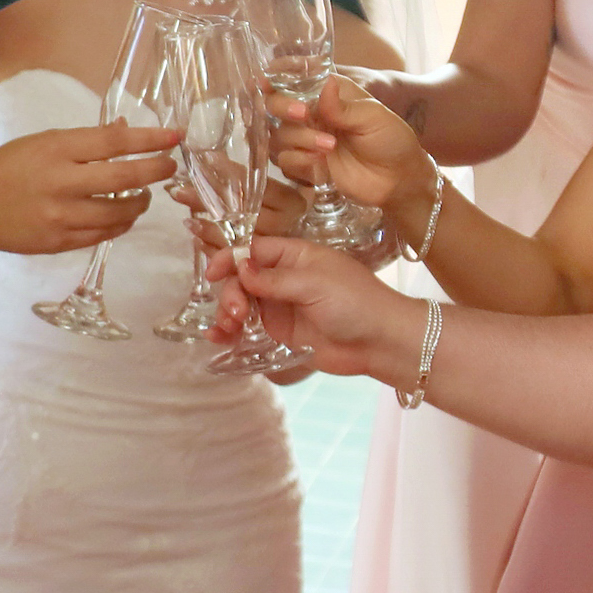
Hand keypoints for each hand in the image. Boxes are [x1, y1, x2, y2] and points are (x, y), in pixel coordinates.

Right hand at [0, 123, 181, 254]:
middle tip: (169, 167)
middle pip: (124, 177)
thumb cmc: (5, 169)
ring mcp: (61, 217)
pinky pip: (104, 234)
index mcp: (55, 150)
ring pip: (119, 213)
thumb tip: (125, 132)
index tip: (174, 137)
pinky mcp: (60, 242)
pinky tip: (123, 215)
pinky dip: (121, 224)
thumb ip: (83, 141)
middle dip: (155, 171)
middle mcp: (61, 183)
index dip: (149, 140)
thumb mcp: (41, 142)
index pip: (114, 142)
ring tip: (145, 194)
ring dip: (141, 202)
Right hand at [218, 235, 425, 382]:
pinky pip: (250, 328)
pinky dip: (233, 332)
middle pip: (243, 278)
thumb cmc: (355, 303)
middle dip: (231, 293)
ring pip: (243, 303)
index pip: (254, 249)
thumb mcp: (313, 284)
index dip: (230, 258)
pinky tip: (219, 339)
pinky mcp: (283, 331)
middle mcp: (286, 277)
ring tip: (228, 329)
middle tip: (236, 313)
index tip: (211, 274)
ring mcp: (283, 305)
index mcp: (296, 255)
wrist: (382, 342)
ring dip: (228, 313)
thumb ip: (273, 279)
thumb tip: (239, 268)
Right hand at [273, 77, 441, 233]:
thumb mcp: (373, 117)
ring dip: (299, 138)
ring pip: (279, 134)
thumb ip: (343, 105)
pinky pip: (285, 160)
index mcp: (328, 92)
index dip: (277, 75)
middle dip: (282, 106)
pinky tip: (321, 165)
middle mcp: (312, 112)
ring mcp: (307, 139)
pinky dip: (299, 161)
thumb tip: (324, 83)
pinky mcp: (306, 165)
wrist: (398, 180)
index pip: (294, 77)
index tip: (267, 80)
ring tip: (329, 147)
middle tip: (302, 114)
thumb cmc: (391, 139)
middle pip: (275, 103)